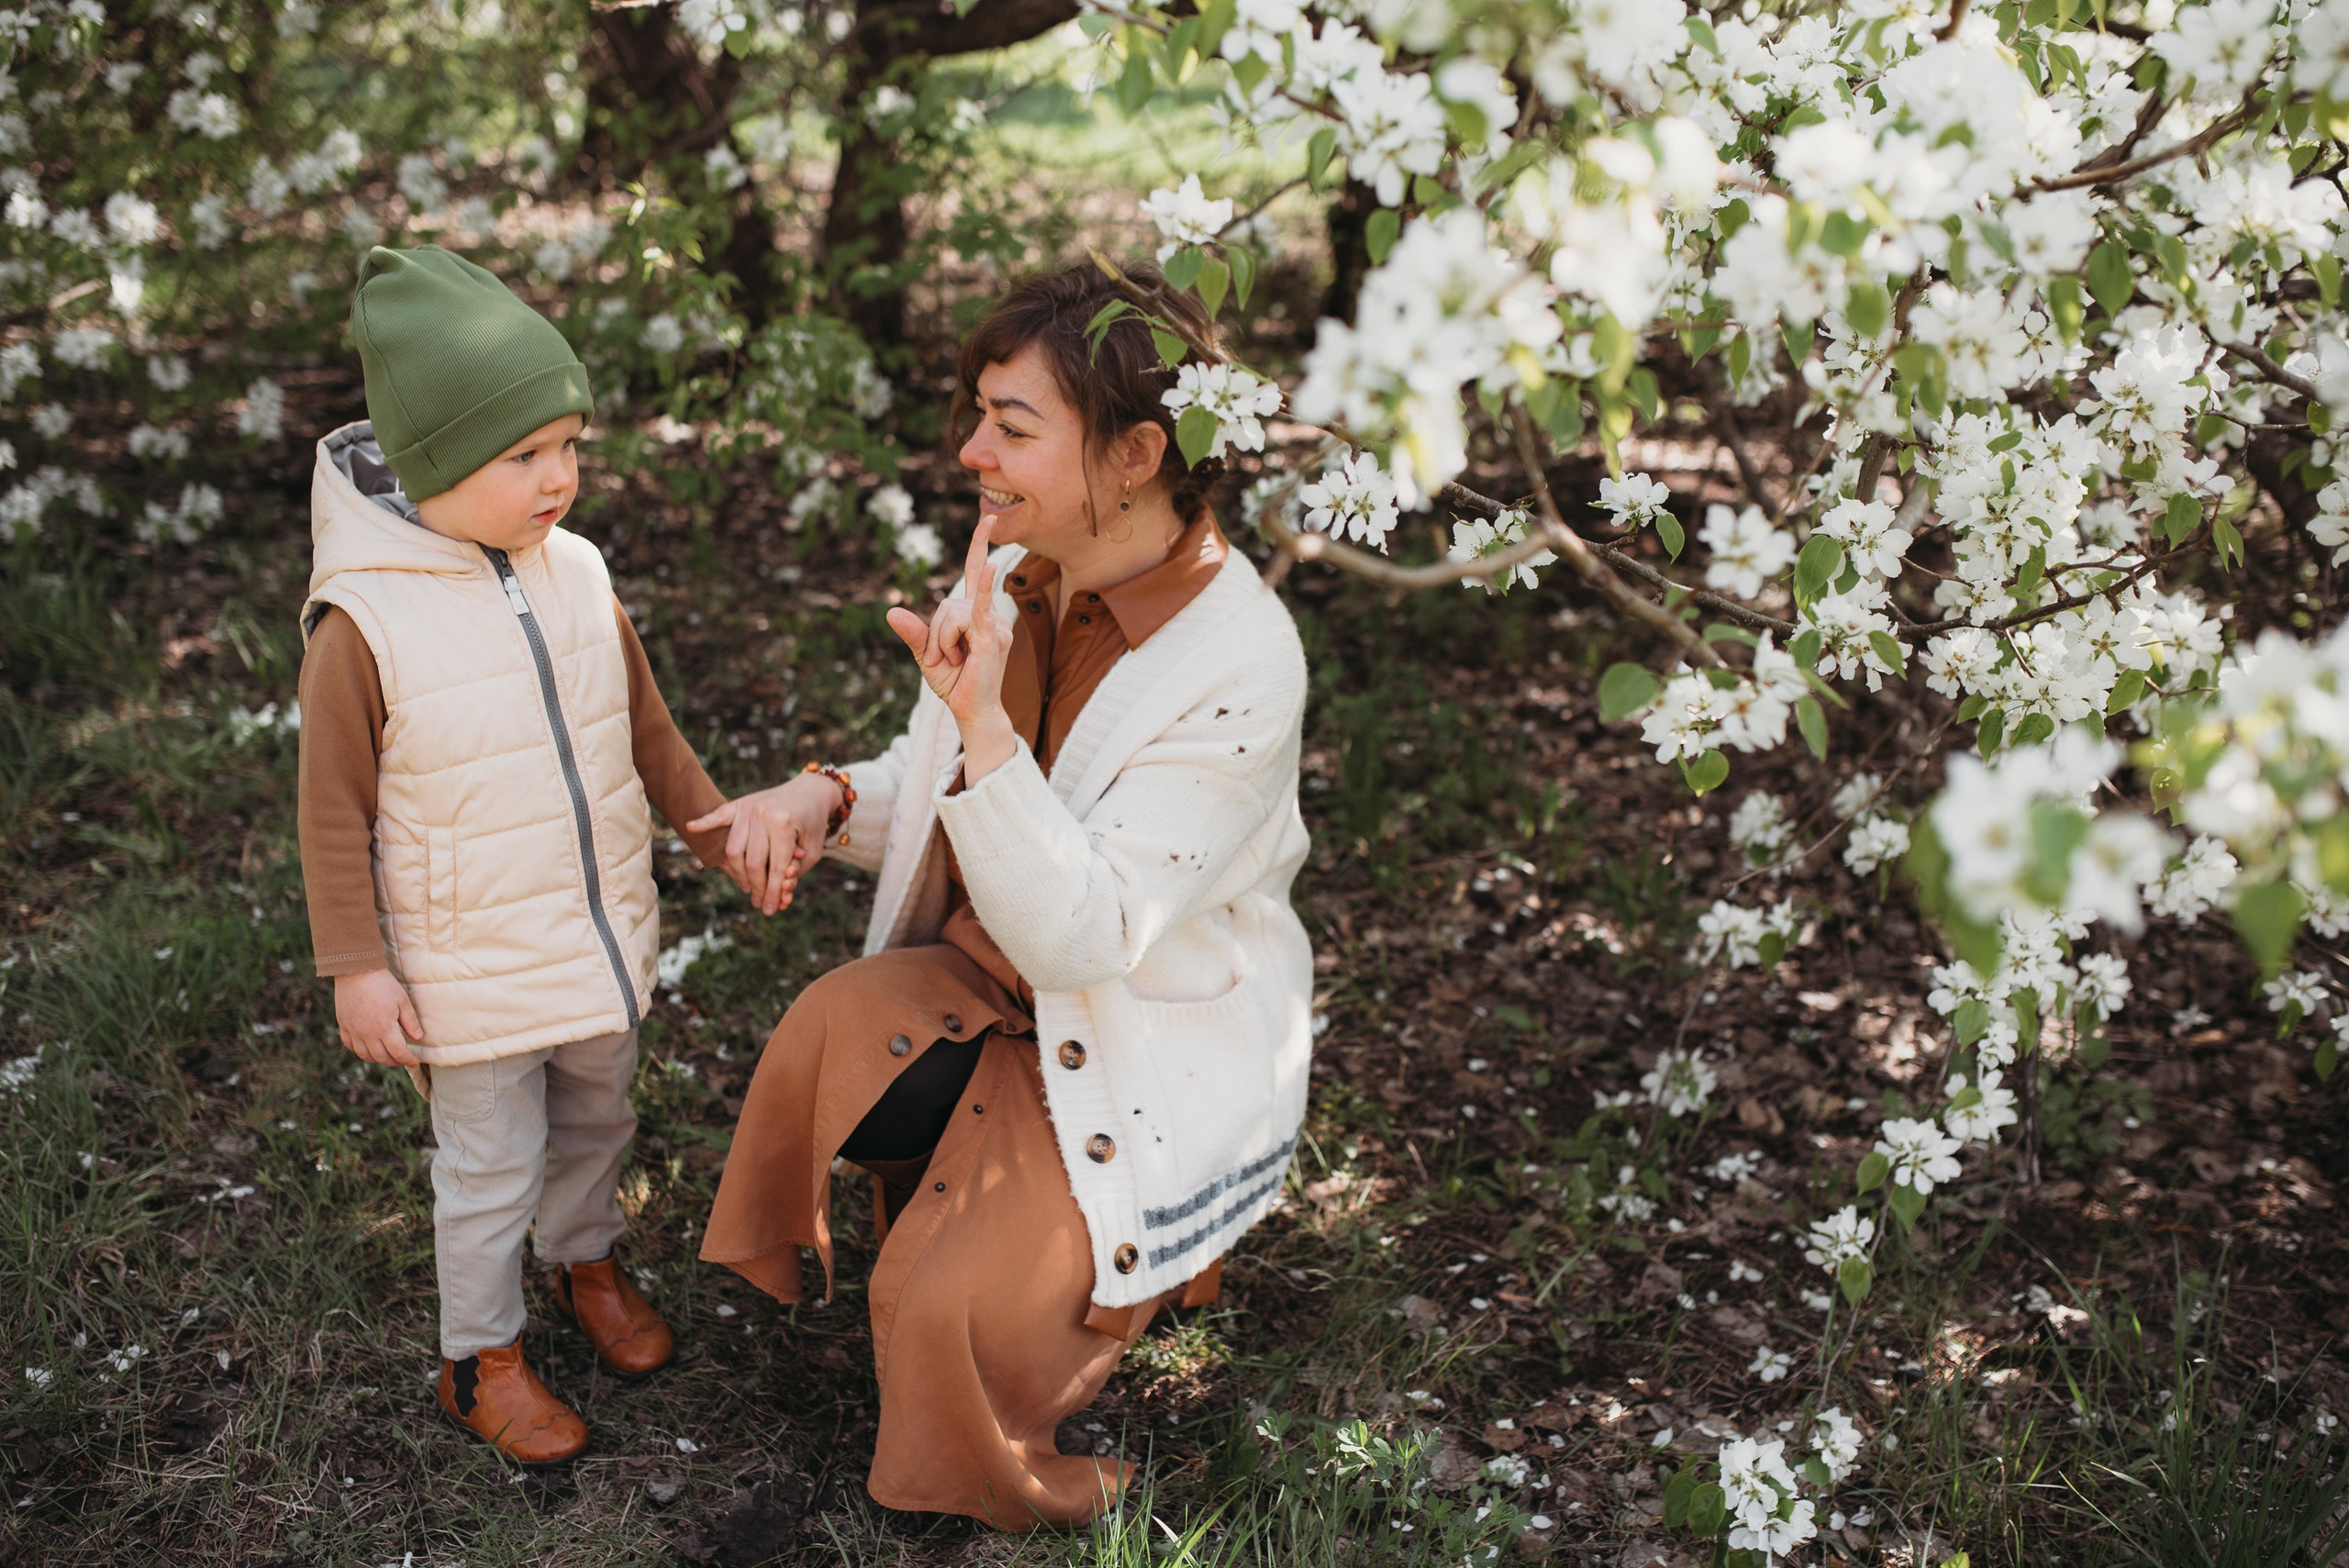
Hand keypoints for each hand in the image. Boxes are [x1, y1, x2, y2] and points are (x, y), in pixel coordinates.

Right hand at [335, 968, 422, 1067]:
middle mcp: (367, 1034)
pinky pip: (350, 1045)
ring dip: (377, 1059)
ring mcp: (353, 1031)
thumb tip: (418, 1037)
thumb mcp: (402, 1001)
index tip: (414, 1062)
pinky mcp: (344, 1025)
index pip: (398, 1053)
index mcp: (384, 1029)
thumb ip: (410, 1021)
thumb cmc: (382, 984)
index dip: (407, 1060)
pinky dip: (359, 1051)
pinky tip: (367, 1048)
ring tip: (386, 1056)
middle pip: (381, 1057)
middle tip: (402, 1059)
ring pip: (364, 1055)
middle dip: (394, 1062)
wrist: (356, 971)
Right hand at [687, 774, 837, 915]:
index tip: (770, 910)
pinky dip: (705, 822)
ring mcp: (749, 808)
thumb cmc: (813, 823)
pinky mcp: (740, 803)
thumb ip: (795, 872)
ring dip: (738, 872)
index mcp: (784, 824)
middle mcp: (763, 814)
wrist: (811, 790)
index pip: (775, 867)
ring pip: (734, 849)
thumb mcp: (814, 850)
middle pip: (752, 862)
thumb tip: (779, 897)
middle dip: (757, 887)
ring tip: (746, 886)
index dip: (772, 892)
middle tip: (759, 902)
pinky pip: (719, 815)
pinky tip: (691, 827)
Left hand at [887, 517, 1017, 778]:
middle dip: (935, 634)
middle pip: (946, 605)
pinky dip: (985, 588)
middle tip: (943, 661)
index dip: (980, 544)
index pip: (975, 571)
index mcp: (977, 615)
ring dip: (942, 643)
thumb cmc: (956, 685)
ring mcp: (995, 626)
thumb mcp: (928, 656)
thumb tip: (890, 611)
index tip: (988, 517)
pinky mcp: (993, 639)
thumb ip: (914, 633)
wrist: (972, 713)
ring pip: (951, 615)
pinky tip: (993, 567)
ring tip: (954, 664)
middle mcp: (991, 616)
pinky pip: (981, 609)